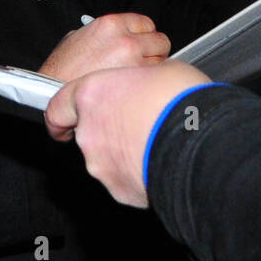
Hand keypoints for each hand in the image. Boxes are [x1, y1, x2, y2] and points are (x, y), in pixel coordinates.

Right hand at [39, 13, 169, 81]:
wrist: (48, 93)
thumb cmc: (60, 70)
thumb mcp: (77, 39)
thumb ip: (102, 35)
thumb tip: (116, 36)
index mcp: (110, 25)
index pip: (147, 24)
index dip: (146, 36)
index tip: (144, 44)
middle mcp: (125, 40)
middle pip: (161, 41)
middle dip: (155, 52)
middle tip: (144, 62)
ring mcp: (132, 61)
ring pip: (161, 62)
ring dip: (153, 70)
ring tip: (137, 77)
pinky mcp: (134, 83)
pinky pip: (153, 81)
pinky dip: (148, 85)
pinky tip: (135, 88)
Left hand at [45, 62, 208, 207]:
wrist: (202, 141)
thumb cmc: (182, 99)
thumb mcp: (165, 70)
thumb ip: (143, 80)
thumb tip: (150, 85)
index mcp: (93, 94)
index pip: (59, 107)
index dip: (64, 114)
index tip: (66, 121)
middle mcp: (90, 131)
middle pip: (89, 133)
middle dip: (111, 131)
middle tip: (141, 123)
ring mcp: (102, 165)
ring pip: (108, 159)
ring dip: (127, 152)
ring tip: (160, 142)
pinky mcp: (120, 190)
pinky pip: (126, 180)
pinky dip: (140, 174)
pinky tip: (165, 162)